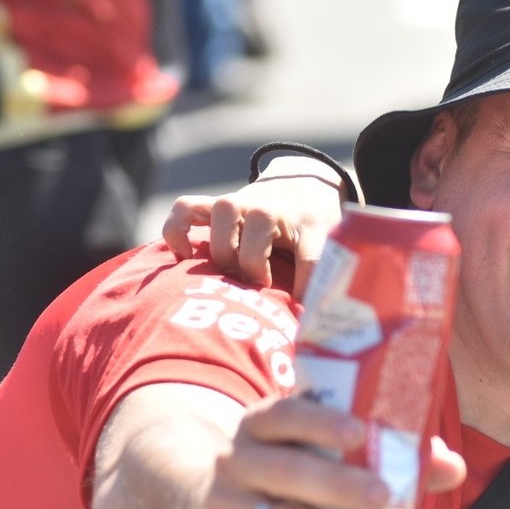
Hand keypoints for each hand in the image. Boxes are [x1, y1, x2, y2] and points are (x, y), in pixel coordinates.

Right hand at [162, 162, 347, 299]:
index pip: (310, 258)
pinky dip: (177, 232)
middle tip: (259, 289)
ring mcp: (240, 201)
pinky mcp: (215, 202)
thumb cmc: (315, 228)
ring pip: (222, 217)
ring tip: (229, 275)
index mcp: (308, 224)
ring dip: (223, 253)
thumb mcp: (332, 248)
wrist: (305, 184)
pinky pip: (185, 208)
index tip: (299, 313)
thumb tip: (317, 324)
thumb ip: (325, 280)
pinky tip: (185, 258)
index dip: (304, 290)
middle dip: (255, 271)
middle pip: (256, 238)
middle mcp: (271, 208)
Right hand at [197, 397, 465, 508]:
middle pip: (286, 471)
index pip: (285, 414)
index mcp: (262, 424)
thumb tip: (453, 468)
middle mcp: (235, 461)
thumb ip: (392, 457)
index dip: (321, 422)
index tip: (361, 432)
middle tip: (384, 496)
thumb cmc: (297, 478)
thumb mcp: (327, 457)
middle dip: (338, 486)